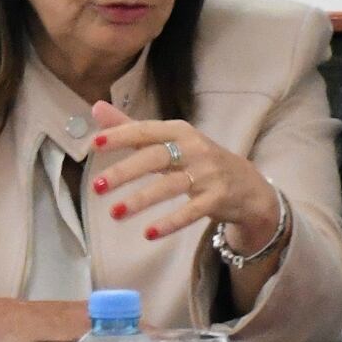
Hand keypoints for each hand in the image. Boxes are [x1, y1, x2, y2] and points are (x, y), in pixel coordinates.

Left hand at [87, 101, 281, 256]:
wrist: (248, 186)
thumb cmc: (198, 160)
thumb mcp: (169, 140)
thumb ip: (132, 128)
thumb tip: (96, 108)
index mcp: (179, 131)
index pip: (146, 131)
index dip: (121, 136)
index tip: (93, 144)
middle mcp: (194, 149)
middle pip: (156, 158)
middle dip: (125, 171)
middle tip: (96, 186)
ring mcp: (208, 174)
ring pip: (170, 186)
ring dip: (141, 200)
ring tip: (114, 213)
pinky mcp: (218, 198)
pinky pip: (192, 211)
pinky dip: (171, 222)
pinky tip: (149, 233)